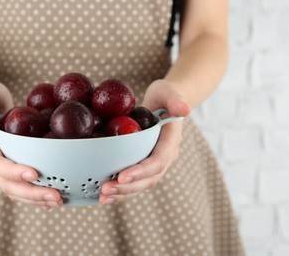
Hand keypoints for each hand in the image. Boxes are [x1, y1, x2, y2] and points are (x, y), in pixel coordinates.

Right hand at [0, 83, 62, 209]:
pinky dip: (38, 197)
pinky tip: (53, 201)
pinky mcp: (14, 171)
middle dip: (31, 193)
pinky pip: (23, 188)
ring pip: (17, 191)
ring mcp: (3, 170)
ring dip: (37, 199)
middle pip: (8, 184)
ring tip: (59, 201)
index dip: (12, 171)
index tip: (34, 174)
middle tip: (55, 196)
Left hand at [99, 80, 190, 203]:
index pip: (157, 161)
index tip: (122, 176)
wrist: (164, 103)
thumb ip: (176, 100)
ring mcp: (154, 163)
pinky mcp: (143, 165)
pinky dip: (120, 190)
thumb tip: (185, 110)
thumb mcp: (168, 92)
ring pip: (141, 185)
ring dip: (122, 193)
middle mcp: (164, 157)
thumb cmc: (165, 95)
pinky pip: (134, 182)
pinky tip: (103, 194)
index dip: (141, 171)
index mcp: (170, 143)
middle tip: (106, 190)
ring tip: (103, 197)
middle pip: (148, 179)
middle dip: (128, 187)